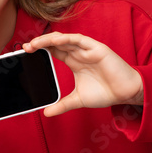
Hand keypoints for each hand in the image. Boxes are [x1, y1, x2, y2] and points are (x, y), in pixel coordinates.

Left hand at [23, 32, 142, 116]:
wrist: (126, 94)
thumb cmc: (106, 93)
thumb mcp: (78, 100)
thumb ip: (62, 105)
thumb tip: (46, 113)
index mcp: (74, 61)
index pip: (53, 50)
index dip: (40, 49)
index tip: (26, 52)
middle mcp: (79, 53)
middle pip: (56, 43)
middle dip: (40, 43)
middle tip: (26, 48)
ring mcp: (87, 49)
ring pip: (65, 39)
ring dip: (49, 39)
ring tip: (35, 43)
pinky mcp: (97, 48)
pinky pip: (80, 40)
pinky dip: (67, 39)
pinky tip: (56, 40)